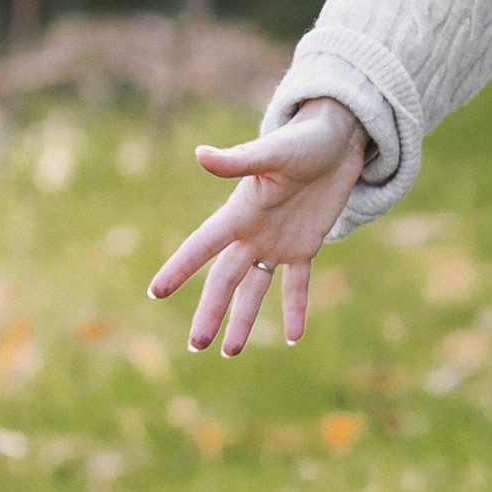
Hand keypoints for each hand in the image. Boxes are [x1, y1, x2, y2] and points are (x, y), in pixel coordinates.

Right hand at [146, 98, 369, 357]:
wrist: (337, 138)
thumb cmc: (302, 140)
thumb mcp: (272, 152)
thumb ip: (238, 161)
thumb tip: (201, 154)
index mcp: (239, 213)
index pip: (202, 246)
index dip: (179, 268)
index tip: (155, 293)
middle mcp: (252, 234)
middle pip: (225, 280)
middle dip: (210, 312)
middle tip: (196, 345)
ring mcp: (277, 243)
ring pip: (254, 290)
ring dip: (243, 319)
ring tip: (230, 352)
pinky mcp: (305, 246)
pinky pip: (297, 285)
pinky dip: (296, 309)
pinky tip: (295, 337)